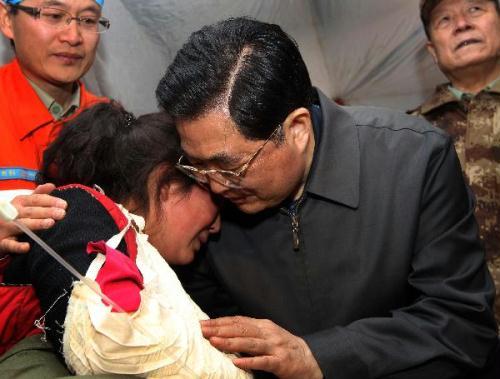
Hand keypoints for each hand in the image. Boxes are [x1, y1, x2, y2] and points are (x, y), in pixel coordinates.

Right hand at [0, 184, 66, 254]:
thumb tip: (52, 185)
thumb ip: (38, 195)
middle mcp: (11, 213)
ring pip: (21, 225)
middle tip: (62, 214)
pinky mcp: (2, 242)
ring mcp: (5, 228)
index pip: (35, 199)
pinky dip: (17, 246)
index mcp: (18, 202)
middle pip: (30, 211)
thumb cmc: (13, 216)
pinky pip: (9, 244)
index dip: (50, 201)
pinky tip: (27, 246)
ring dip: (36, 223)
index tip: (64, 205)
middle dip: (47, 211)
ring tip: (50, 223)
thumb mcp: (23, 203)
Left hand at [201, 316, 322, 378]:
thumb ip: (249, 332)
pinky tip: (237, 363)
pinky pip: (263, 362)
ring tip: (214, 342)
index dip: (220, 322)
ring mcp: (275, 347)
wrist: (309, 359)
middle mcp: (268, 333)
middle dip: (220, 329)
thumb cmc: (283, 347)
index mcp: (263, 325)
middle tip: (203, 330)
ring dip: (231, 342)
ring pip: (250, 343)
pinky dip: (250, 362)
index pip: (238, 321)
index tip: (203, 323)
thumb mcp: (266, 335)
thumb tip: (224, 330)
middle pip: (241, 329)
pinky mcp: (280, 362)